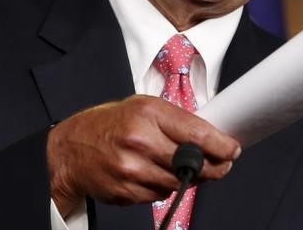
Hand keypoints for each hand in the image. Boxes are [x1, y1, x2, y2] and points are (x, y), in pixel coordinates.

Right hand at [46, 94, 240, 215]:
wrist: (70, 149)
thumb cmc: (110, 124)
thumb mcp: (142, 107)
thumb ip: (174, 120)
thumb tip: (210, 135)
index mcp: (148, 113)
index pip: (198, 133)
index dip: (222, 145)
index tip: (232, 149)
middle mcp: (140, 140)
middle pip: (193, 163)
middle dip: (212, 166)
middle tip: (220, 165)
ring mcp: (132, 168)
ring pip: (179, 183)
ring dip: (188, 179)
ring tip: (179, 167)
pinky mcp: (126, 191)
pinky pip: (159, 195)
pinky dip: (163, 188)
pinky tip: (153, 174)